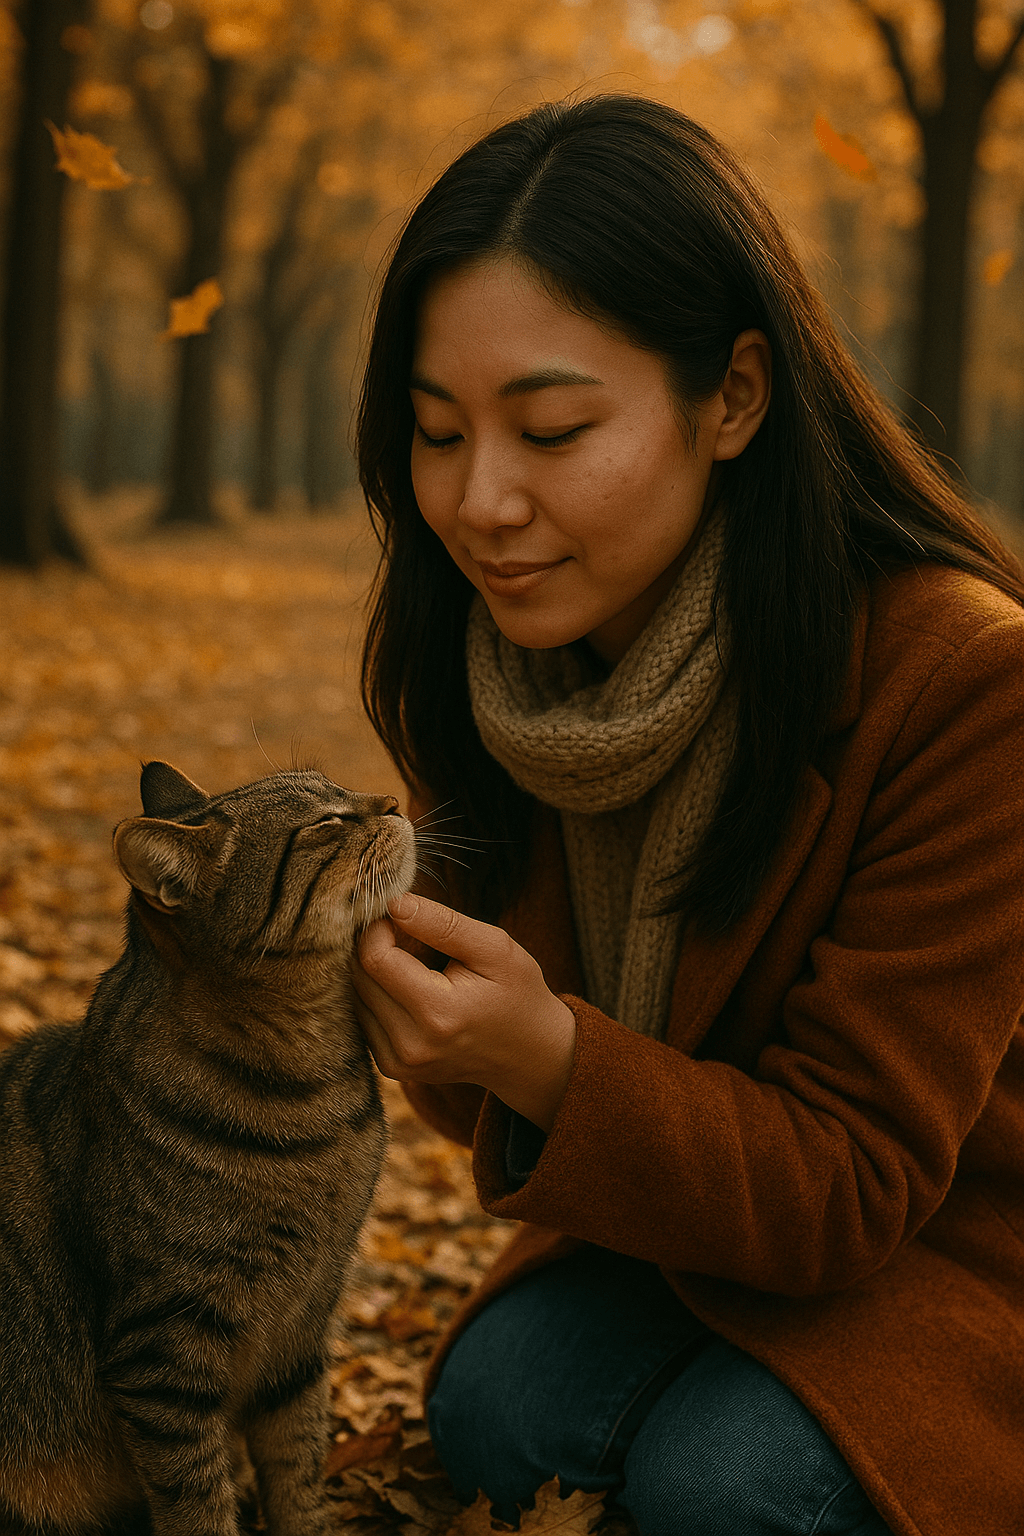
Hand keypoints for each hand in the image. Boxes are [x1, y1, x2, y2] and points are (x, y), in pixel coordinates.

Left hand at [352, 893, 575, 1132]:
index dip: (377, 928)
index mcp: (438, 1014)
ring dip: (372, 971)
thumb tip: (394, 903)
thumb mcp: (494, 948)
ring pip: (355, 997)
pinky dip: (377, 995)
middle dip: (372, 946)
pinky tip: (406, 986)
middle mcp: (411, 1045)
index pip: (375, 959)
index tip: (397, 915)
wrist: (529, 1054)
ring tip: (410, 960)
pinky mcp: (393, 1068)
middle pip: (359, 978)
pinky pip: (364, 1018)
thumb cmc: (517, 993)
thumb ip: (444, 924)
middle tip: (403, 932)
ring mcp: (400, 1063)